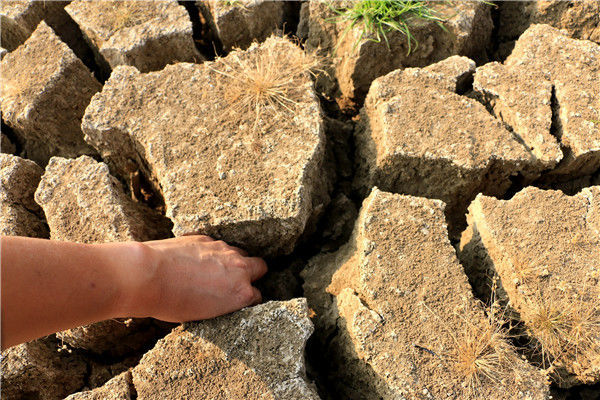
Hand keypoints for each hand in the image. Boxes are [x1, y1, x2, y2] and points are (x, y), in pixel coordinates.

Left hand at [121, 235, 266, 322]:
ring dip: (232, 260)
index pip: (258, 295)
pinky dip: (211, 252)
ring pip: (239, 252)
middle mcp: (238, 268)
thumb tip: (222, 298)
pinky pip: (217, 245)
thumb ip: (222, 303)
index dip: (249, 299)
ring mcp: (223, 250)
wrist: (148, 276)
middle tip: (237, 281)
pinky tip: (195, 260)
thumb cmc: (171, 302)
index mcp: (241, 293)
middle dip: (252, 273)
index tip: (239, 301)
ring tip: (213, 271)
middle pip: (259, 267)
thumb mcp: (203, 314)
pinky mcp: (207, 238)